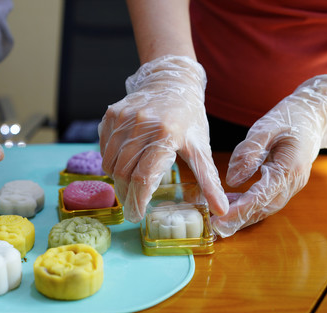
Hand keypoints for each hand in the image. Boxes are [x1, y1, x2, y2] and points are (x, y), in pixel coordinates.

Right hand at [98, 55, 227, 222]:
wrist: (171, 82)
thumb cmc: (188, 118)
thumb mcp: (200, 148)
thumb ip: (208, 181)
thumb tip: (222, 210)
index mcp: (167, 135)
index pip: (144, 178)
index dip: (138, 200)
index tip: (136, 215)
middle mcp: (142, 125)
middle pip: (124, 173)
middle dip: (126, 195)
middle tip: (131, 206)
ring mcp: (123, 118)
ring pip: (110, 163)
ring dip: (116, 180)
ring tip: (127, 186)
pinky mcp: (111, 115)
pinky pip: (103, 148)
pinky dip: (110, 162)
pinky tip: (122, 165)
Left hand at [212, 75, 326, 236]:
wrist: (312, 114)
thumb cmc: (288, 117)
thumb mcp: (265, 129)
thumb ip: (248, 153)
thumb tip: (232, 180)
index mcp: (288, 168)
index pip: (261, 196)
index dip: (239, 209)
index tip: (219, 218)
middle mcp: (292, 181)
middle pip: (264, 208)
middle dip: (239, 220)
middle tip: (215, 227)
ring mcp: (291, 184)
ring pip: (265, 207)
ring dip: (243, 215)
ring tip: (218, 219)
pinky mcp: (285, 182)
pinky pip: (266, 199)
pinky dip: (249, 204)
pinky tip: (230, 202)